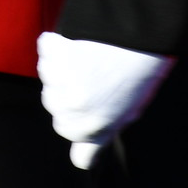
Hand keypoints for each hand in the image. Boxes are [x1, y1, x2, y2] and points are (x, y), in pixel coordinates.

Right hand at [36, 30, 174, 168]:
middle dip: (66, 95)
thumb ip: (104, 131)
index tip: (86, 120)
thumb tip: (82, 154)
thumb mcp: (130, 110)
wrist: (140, 34)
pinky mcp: (54, 55)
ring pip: (47, 79)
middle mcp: (76, 112)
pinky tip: (77, 42)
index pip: (79, 153)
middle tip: (90, 77)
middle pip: (56, 110)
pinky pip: (46, 50)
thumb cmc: (140, 71)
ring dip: (59, 68)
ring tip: (86, 57)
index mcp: (97, 130)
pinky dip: (56, 44)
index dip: (82, 133)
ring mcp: (61, 84)